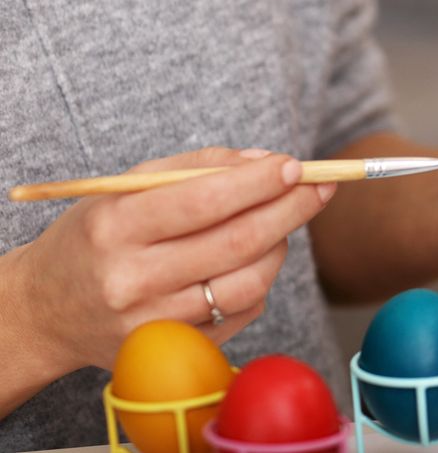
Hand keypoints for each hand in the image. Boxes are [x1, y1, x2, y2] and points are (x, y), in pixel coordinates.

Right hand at [7, 148, 334, 371]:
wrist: (46, 309)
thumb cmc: (96, 236)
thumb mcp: (128, 187)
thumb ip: (198, 165)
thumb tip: (267, 160)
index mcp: (116, 228)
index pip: (204, 201)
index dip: (259, 182)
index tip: (295, 165)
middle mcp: (133, 280)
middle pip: (237, 242)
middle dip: (291, 208)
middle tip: (321, 185)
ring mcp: (155, 322)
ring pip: (249, 282)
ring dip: (281, 245)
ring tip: (283, 222)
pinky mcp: (174, 347)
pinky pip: (242, 311)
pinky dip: (260, 279)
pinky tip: (253, 258)